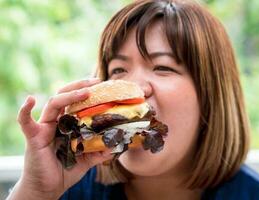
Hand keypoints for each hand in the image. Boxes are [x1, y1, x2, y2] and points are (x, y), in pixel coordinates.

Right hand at [7, 78, 112, 199]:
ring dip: (69, 95)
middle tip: (96, 81)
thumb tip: (115, 145)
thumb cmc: (65, 171)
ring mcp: (44, 128)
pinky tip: (30, 100)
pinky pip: (25, 122)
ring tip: (86, 92)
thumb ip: (99, 152)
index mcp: (67, 124)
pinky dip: (25, 111)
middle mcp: (55, 122)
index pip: (76, 103)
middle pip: (65, 96)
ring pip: (53, 103)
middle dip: (80, 86)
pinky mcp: (34, 137)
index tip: (102, 85)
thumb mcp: (87, 160)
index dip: (87, 92)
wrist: (48, 188)